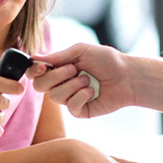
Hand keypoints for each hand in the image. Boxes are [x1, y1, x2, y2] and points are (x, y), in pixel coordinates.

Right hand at [28, 43, 162, 117]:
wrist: (127, 76)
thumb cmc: (106, 60)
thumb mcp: (80, 51)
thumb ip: (58, 56)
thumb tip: (34, 58)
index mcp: (59, 68)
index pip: (36, 73)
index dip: (34, 71)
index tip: (42, 66)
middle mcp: (61, 84)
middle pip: (40, 86)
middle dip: (55, 76)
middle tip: (74, 69)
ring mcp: (70, 98)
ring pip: (55, 97)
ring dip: (72, 85)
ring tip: (88, 80)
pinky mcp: (80, 111)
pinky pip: (70, 106)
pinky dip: (81, 96)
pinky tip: (92, 91)